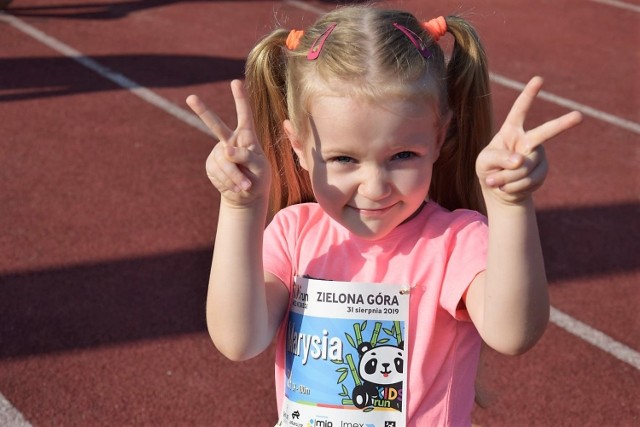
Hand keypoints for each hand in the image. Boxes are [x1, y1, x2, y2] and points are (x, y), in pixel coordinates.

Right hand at [186, 80, 270, 207]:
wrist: (246, 194)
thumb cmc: (258, 177)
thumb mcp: (259, 167)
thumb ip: (246, 157)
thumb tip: (226, 150)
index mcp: (247, 137)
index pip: (244, 115)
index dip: (240, 99)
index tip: (235, 82)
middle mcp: (230, 140)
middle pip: (216, 125)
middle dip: (202, 112)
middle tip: (190, 98)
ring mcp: (219, 152)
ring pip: (223, 160)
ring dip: (234, 176)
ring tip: (245, 187)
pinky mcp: (212, 164)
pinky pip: (217, 171)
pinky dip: (227, 182)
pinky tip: (235, 187)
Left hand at [476, 76, 581, 204]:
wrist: (498, 190)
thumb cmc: (488, 169)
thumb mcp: (484, 161)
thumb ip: (499, 157)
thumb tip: (521, 161)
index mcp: (511, 130)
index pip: (520, 110)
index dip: (528, 95)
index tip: (539, 79)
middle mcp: (528, 139)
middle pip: (545, 132)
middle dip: (563, 124)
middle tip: (579, 116)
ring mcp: (537, 156)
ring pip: (525, 167)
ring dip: (507, 178)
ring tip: (496, 181)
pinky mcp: (541, 171)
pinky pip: (529, 180)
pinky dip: (513, 187)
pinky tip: (507, 188)